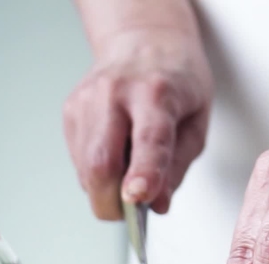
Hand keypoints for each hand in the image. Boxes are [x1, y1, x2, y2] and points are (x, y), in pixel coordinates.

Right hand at [63, 29, 213, 218]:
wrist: (144, 41)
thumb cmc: (178, 82)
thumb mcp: (197, 123)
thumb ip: (178, 166)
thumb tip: (156, 204)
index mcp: (156, 93)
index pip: (148, 139)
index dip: (143, 173)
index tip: (137, 199)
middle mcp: (115, 93)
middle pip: (101, 161)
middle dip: (112, 202)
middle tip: (130, 216)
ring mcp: (87, 101)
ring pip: (85, 167)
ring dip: (105, 190)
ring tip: (130, 175)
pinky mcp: (71, 111)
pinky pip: (79, 160)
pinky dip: (97, 174)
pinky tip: (117, 158)